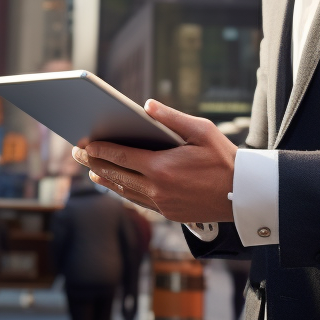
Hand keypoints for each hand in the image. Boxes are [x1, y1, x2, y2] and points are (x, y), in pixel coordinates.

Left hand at [72, 100, 236, 223]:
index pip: (121, 156)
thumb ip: (172, 118)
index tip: (84, 143)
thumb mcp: (202, 131)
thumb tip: (146, 105)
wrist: (243, 194)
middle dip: (94, 163)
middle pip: (116, 174)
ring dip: (105, 180)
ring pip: (125, 191)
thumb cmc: (224, 158)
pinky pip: (139, 201)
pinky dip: (123, 192)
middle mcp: (157, 188)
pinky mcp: (169, 213)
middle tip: (76, 154)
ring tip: (91, 171)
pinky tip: (117, 185)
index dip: (100, 149)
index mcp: (161, 167)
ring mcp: (162, 203)